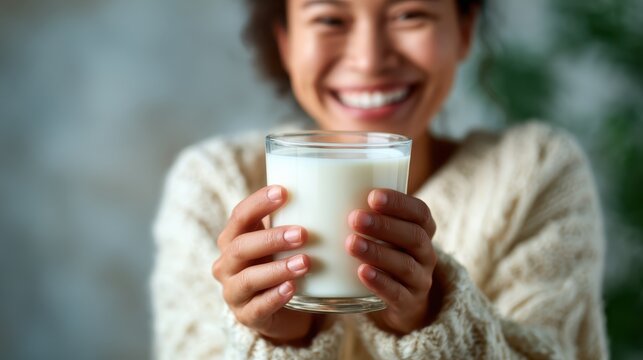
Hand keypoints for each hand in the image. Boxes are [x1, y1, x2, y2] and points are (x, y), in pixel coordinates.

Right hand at [212, 185, 322, 343]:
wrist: (281, 311)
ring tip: (305, 262)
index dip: (259, 203)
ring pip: (249, 278)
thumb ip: (294, 220)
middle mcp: (227, 263)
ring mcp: (233, 291)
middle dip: (272, 238)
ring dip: (277, 268)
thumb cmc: (281, 264)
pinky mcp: (245, 316)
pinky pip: (257, 307)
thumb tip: (332, 191)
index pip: (240, 215)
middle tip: (303, 233)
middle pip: (242, 246)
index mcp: (234, 238)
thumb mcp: (282, 242)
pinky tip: (293, 289)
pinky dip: (275, 297)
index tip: (284, 192)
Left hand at [345, 189, 437, 334]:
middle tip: (355, 218)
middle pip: (413, 236)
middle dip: (384, 226)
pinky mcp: (409, 303)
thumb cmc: (383, 252)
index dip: (399, 203)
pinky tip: (361, 272)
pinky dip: (380, 283)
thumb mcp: (380, 232)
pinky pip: (398, 294)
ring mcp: (420, 279)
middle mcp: (426, 253)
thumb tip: (313, 186)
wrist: (398, 300)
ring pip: (405, 265)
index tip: (373, 196)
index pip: (420, 212)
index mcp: (422, 229)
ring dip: (378, 252)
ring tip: (351, 243)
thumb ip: (362, 211)